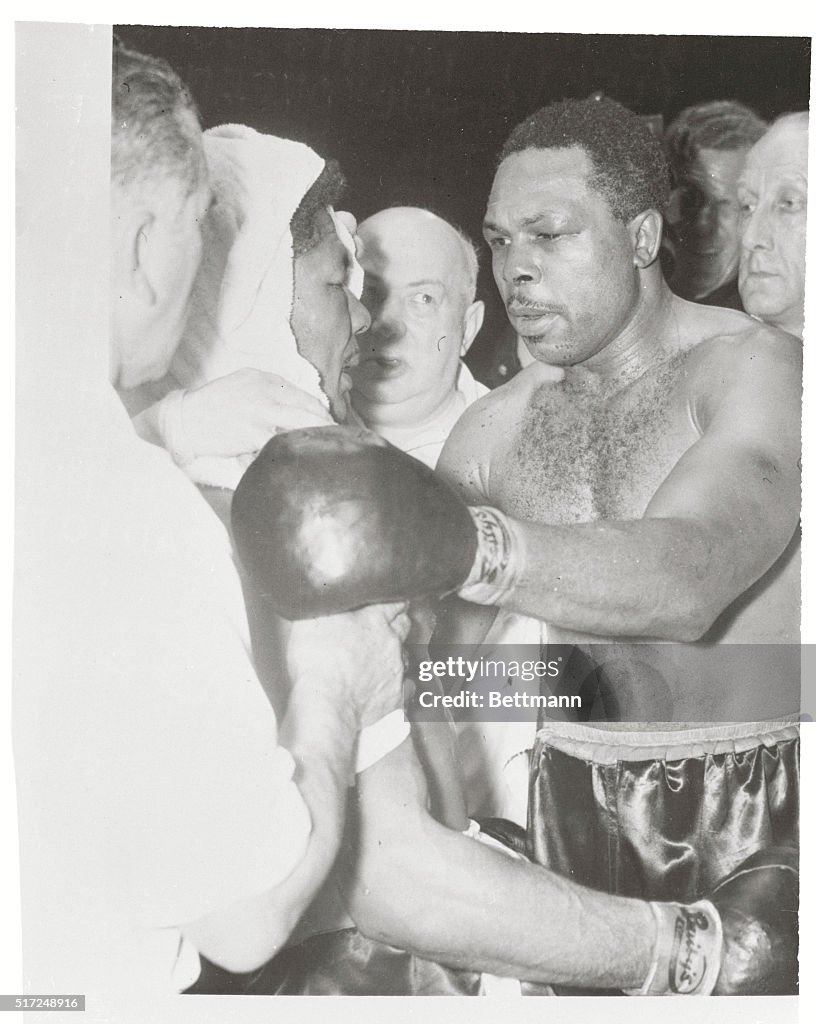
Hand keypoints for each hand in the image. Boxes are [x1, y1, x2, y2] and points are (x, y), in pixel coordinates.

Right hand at [179, 369, 333, 458]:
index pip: (303, 396)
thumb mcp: (239, 388)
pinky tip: (300, 462)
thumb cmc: (210, 408)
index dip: (319, 413)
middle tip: (337, 440)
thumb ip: (266, 396)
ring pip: (301, 425)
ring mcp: (260, 411)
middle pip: (309, 409)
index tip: (328, 426)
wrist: (181, 419)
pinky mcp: (252, 432)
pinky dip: (291, 453)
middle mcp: (265, 390)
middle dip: (326, 426)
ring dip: (315, 439)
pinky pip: (281, 444)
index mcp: (262, 378)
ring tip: (326, 452)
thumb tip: (295, 412)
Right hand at [286, 603, 410, 728]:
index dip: (392, 600)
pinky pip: (406, 685)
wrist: (327, 703)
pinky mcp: (397, 694)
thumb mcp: (313, 619)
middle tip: (384, 625)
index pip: (395, 601)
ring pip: (405, 654)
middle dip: (397, 622)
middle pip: (404, 625)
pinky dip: (398, 683)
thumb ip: (330, 605)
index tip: (389, 601)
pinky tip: (386, 684)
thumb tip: (331, 594)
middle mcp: (391, 642)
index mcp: (374, 619)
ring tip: (379, 658)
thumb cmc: (317, 661)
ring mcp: (396, 668)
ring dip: (395, 653)